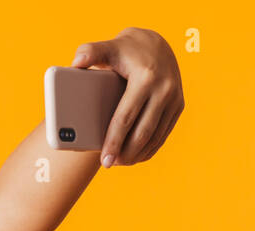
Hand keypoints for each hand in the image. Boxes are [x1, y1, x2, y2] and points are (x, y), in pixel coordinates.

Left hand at [71, 26, 184, 166]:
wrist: (156, 43)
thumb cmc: (125, 49)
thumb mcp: (108, 47)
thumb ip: (89, 52)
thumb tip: (75, 64)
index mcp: (146, 78)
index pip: (126, 118)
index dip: (113, 141)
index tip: (104, 159)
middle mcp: (165, 89)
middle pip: (142, 132)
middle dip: (125, 153)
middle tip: (108, 164)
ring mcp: (175, 98)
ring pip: (155, 137)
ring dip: (137, 154)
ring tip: (118, 162)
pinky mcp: (179, 105)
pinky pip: (164, 134)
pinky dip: (149, 148)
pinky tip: (135, 156)